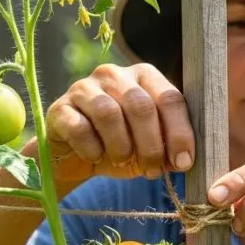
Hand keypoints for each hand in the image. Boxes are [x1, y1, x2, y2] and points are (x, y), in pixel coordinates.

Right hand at [39, 63, 194, 182]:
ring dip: (121, 147)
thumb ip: (169, 146)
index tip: (183, 163)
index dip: (180, 133)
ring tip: (123, 162)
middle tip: (152, 170)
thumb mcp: (151, 147)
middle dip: (151, 145)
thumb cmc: (121, 147)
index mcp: (144, 77)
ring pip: (109, 114)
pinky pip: (80, 127)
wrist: (75, 158)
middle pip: (140, 106)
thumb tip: (183, 160)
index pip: (170, 99)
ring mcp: (84, 88)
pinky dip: (92, 148)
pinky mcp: (60, 107)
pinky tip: (95, 157)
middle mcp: (115, 75)